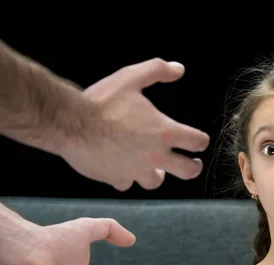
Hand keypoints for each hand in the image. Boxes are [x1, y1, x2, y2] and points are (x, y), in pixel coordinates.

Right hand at [60, 58, 209, 190]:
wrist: (69, 122)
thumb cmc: (102, 100)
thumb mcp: (131, 77)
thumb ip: (157, 70)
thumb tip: (178, 69)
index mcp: (164, 132)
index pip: (197, 141)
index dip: (200, 140)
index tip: (198, 139)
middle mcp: (155, 155)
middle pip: (188, 171)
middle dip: (193, 167)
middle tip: (193, 163)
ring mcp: (136, 170)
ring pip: (155, 182)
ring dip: (157, 174)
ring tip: (155, 168)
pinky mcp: (116, 178)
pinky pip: (127, 183)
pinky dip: (126, 177)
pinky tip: (122, 168)